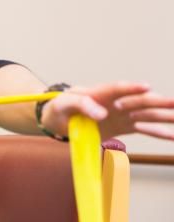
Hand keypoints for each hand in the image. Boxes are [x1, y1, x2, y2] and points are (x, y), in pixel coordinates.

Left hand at [40, 82, 173, 139]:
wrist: (58, 120)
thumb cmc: (59, 108)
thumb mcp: (62, 104)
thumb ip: (80, 104)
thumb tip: (101, 113)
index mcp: (98, 93)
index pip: (116, 89)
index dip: (131, 88)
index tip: (146, 87)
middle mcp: (113, 102)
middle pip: (137, 101)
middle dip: (156, 102)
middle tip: (173, 102)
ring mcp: (120, 114)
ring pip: (145, 114)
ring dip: (163, 116)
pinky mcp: (122, 126)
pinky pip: (143, 129)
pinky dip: (157, 132)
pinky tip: (173, 134)